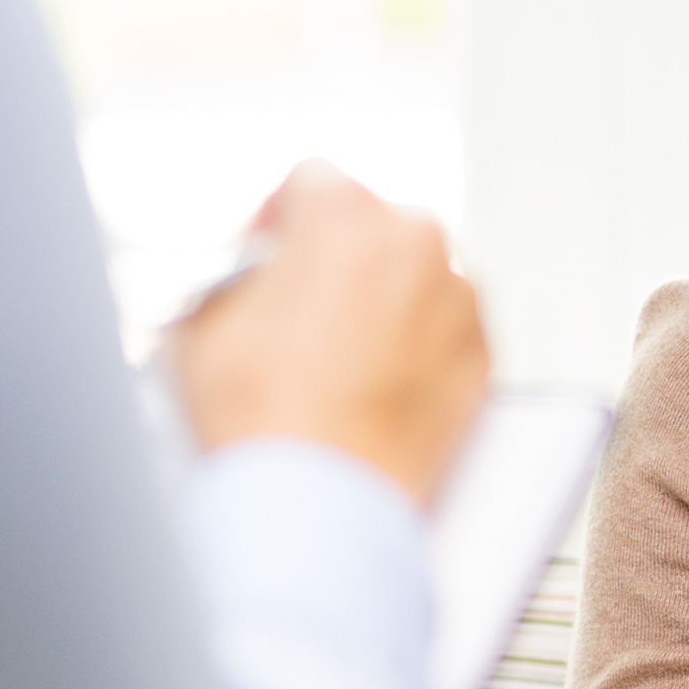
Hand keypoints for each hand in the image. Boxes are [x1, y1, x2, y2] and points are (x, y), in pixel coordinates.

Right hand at [169, 160, 489, 505]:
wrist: (320, 507)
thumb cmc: (265, 421)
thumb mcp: (205, 321)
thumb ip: (243, 273)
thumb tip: (257, 277)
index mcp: (346, 214)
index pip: (310, 181)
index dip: (278, 218)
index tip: (268, 250)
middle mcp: (417, 243)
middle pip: (373, 224)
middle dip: (336, 256)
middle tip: (300, 307)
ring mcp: (459, 300)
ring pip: (416, 276)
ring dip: (382, 297)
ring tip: (336, 356)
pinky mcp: (483, 356)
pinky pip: (446, 327)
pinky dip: (418, 342)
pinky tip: (373, 382)